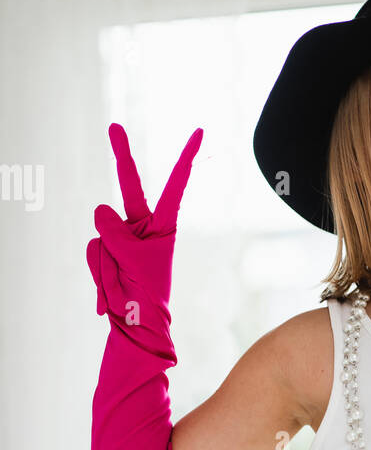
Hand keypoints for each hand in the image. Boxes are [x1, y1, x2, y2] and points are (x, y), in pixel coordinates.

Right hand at [87, 123, 202, 317]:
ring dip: (108, 260)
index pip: (175, 185)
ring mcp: (121, 236)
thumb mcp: (133, 260)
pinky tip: (111, 286)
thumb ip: (115, 232)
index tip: (199, 131)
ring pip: (102, 232)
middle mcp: (143, 225)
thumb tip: (99, 210)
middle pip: (129, 185)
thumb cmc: (145, 293)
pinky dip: (99, 269)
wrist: (134, 323)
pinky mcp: (105, 248)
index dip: (186, 158)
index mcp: (163, 225)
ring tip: (122, 280)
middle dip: (121, 155)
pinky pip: (93, 248)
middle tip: (114, 126)